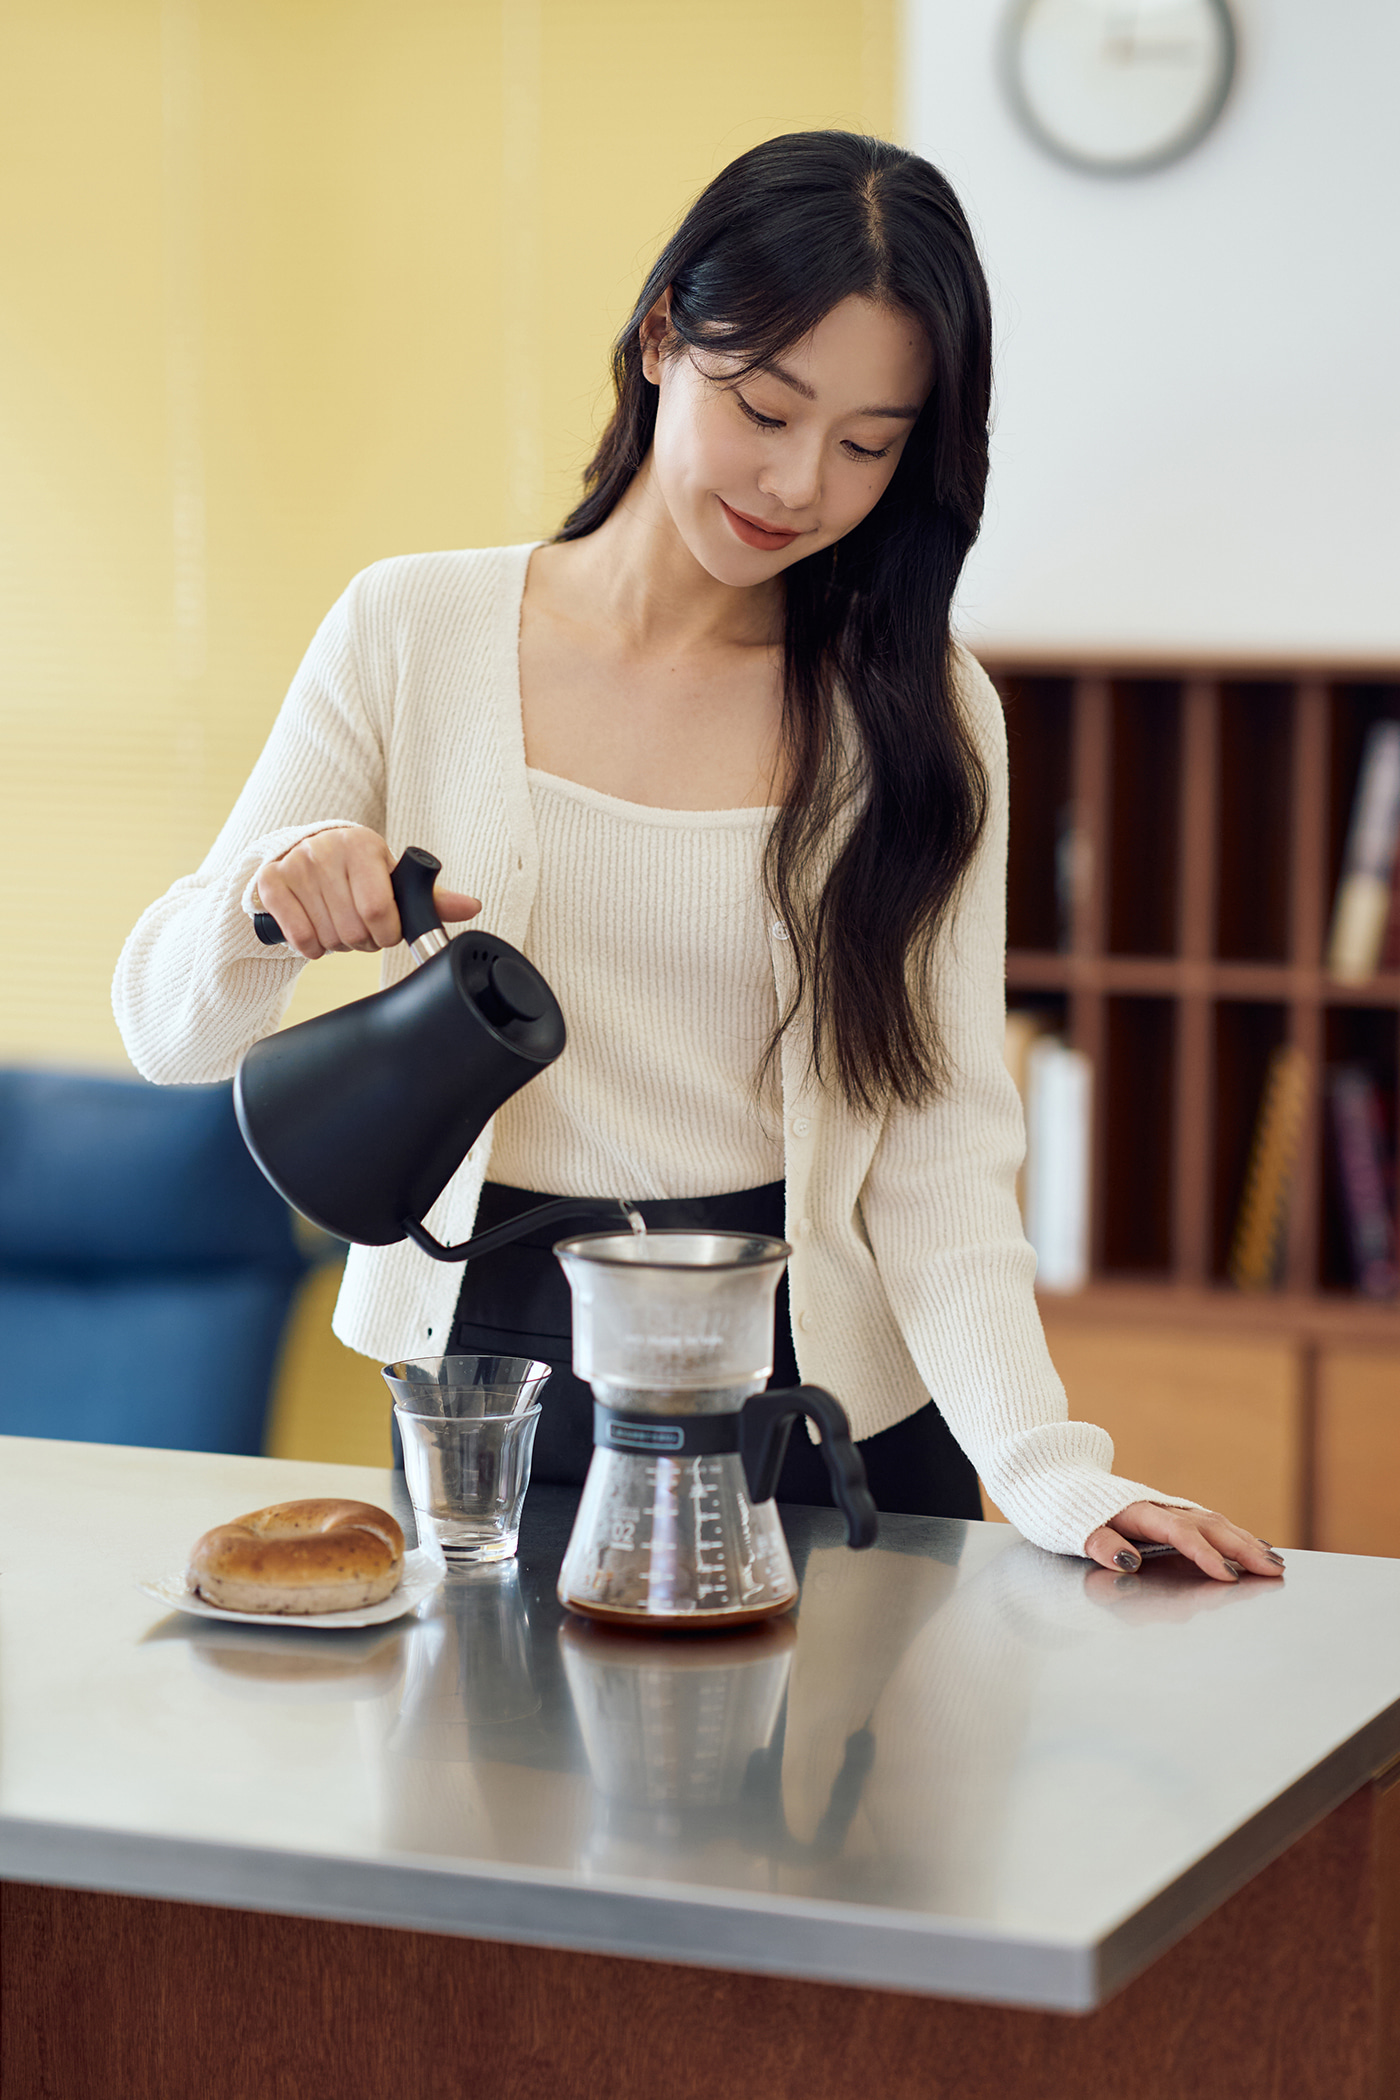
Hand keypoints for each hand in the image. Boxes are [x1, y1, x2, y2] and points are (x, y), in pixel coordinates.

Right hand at [254, 826, 480, 960]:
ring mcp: (296, 865)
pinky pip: (299, 938)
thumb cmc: (356, 870)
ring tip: (338, 922)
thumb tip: (471, 906)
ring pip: (327, 937)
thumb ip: (429, 896)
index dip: (386, 932)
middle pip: (353, 929)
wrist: (304, 851)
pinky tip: (315, 928)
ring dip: (337, 943)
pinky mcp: (270, 883)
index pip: (379, 910)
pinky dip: (311, 946)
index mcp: (362, 845)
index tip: (385, 928)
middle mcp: (326, 850)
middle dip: (362, 940)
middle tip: (360, 927)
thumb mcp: (390, 877)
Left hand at [1085, 1501, 1285, 1582]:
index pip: (1180, 1534)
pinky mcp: (1171, 1512)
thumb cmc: (1066, 1509)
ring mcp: (1168, 1509)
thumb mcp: (1074, 1528)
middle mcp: (1161, 1508)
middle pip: (1209, 1527)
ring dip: (1246, 1542)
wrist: (1058, 1477)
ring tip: (1274, 1561)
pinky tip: (1253, 1545)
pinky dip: (1235, 1534)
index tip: (1228, 1576)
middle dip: (1243, 1550)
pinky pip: (1209, 1522)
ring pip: (1216, 1523)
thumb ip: (1101, 1544)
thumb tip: (1126, 1561)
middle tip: (1273, 1571)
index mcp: (1140, 1513)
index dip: (1205, 1555)